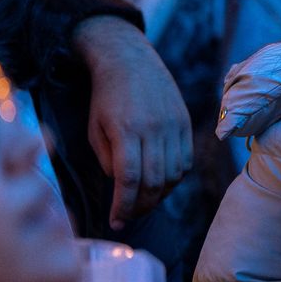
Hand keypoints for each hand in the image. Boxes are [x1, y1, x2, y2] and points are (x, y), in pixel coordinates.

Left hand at [73, 16, 192, 229]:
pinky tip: (161, 182)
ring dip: (159, 195)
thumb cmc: (105, 97)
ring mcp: (174, 125)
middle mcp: (155, 128)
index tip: (115, 221)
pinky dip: (174, 178)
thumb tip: (123, 186)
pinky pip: (186, 160)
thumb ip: (107, 160)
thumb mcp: (94, 129)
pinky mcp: (185, 122)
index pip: (130, 180)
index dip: (123, 206)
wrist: (130, 60)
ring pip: (174, 175)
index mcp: (127, 130)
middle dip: (141, 206)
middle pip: (155, 181)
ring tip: (144, 201)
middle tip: (128, 216)